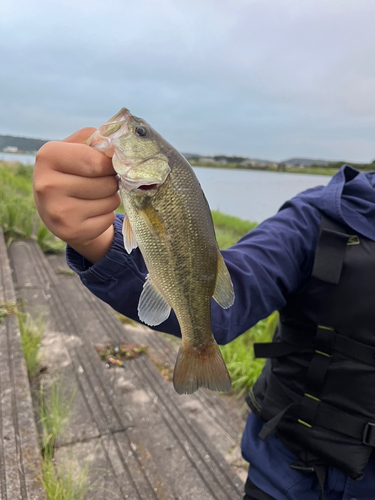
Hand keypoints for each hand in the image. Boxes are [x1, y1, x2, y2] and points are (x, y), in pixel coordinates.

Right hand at [33, 127, 120, 262]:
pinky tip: (92, 212)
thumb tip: (117, 147)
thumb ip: (94, 139)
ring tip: (97, 196)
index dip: (110, 163)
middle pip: (106, 182)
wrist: (55, 210)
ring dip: (111, 198)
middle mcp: (48, 185)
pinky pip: (107, 219)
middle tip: (102, 181)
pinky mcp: (71, 232)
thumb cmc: (70, 172)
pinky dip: (106, 215)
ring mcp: (58, 212)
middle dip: (111, 181)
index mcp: (47, 157)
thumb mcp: (73, 148)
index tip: (107, 165)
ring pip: (110, 201)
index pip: (97, 161)